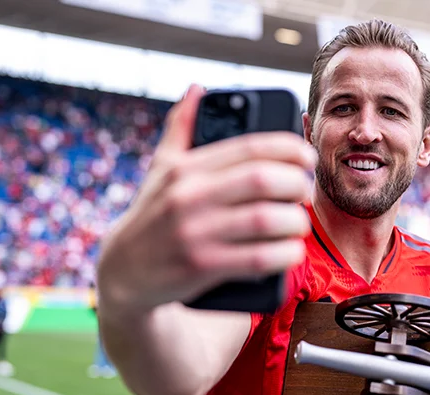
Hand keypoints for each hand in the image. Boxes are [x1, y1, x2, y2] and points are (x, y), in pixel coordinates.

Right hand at [96, 84, 316, 314]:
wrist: (123, 271)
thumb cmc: (152, 215)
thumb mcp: (160, 168)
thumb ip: (181, 128)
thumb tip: (198, 89)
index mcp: (186, 168)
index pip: (249, 147)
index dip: (289, 148)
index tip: (306, 157)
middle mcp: (189, 196)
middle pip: (263, 179)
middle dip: (297, 184)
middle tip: (304, 192)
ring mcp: (196, 232)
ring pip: (266, 220)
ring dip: (295, 222)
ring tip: (297, 223)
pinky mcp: (202, 267)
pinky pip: (258, 260)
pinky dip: (284, 254)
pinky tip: (290, 251)